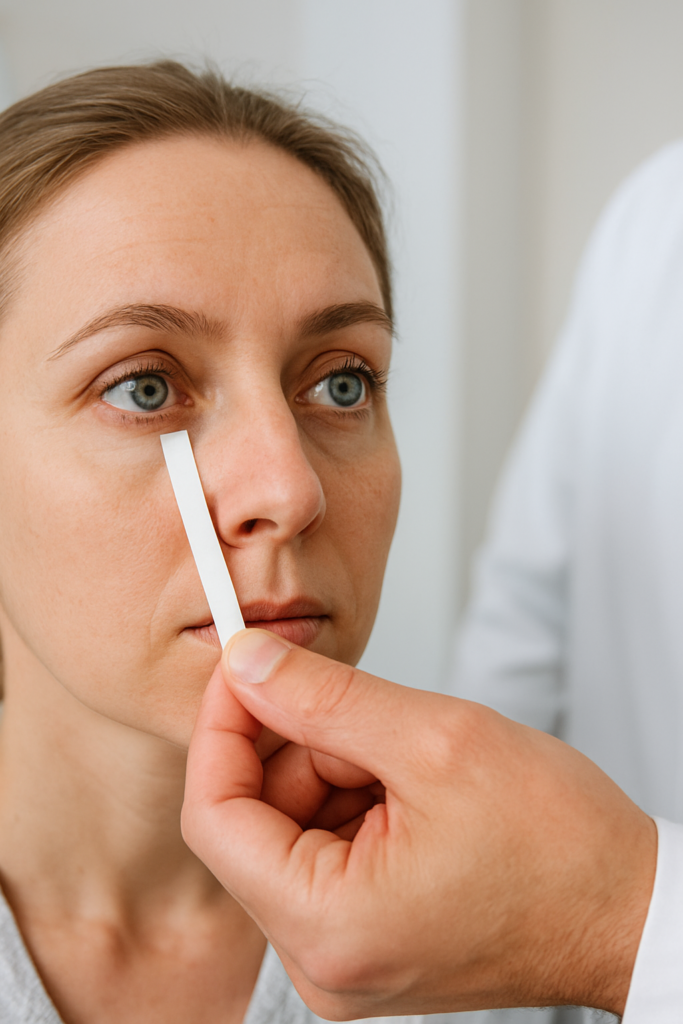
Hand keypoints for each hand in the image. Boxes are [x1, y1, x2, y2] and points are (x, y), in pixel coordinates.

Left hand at [182, 629, 655, 1018]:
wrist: (628, 903)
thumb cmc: (560, 843)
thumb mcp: (433, 739)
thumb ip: (323, 696)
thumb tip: (248, 662)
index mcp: (329, 926)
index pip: (215, 817)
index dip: (223, 727)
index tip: (246, 668)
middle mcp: (322, 960)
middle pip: (254, 820)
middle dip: (298, 745)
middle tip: (359, 706)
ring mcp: (343, 954)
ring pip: (292, 827)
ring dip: (333, 768)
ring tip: (409, 756)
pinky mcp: (365, 937)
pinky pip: (324, 849)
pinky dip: (353, 797)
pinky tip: (411, 784)